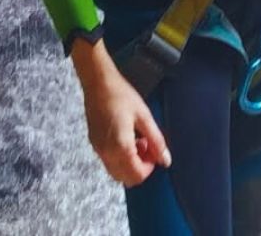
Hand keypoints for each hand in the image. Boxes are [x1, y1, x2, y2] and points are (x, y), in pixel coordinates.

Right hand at [78, 56, 170, 186]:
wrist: (98, 82)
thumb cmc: (121, 95)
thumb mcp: (144, 116)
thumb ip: (156, 141)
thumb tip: (166, 160)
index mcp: (121, 147)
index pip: (137, 175)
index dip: (149, 167)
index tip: (154, 151)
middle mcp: (107, 153)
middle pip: (126, 178)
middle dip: (139, 167)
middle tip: (146, 145)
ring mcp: (98, 149)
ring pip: (116, 172)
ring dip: (129, 163)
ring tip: (136, 140)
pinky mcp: (94, 143)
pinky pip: (108, 161)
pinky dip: (119, 158)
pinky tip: (125, 137)